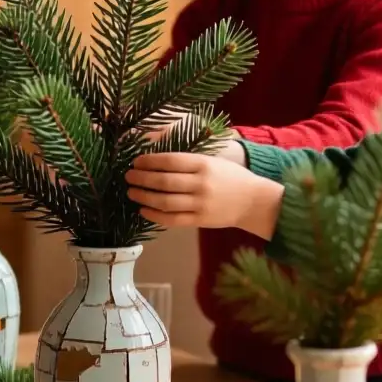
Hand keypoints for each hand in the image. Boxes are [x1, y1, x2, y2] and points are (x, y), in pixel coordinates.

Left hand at [125, 151, 281, 237]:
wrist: (253, 201)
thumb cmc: (230, 177)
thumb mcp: (212, 161)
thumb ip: (188, 161)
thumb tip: (155, 160)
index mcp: (203, 164)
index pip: (170, 161)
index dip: (150, 161)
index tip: (136, 161)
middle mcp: (201, 184)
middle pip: (164, 182)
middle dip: (142, 179)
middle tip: (128, 176)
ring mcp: (200, 204)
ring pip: (165, 202)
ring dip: (144, 197)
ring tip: (132, 192)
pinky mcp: (199, 220)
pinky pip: (172, 219)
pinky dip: (155, 215)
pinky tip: (143, 210)